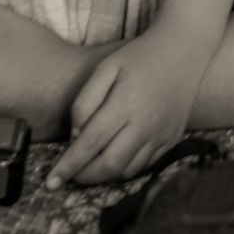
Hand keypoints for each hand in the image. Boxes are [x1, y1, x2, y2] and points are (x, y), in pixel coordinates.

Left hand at [47, 28, 202, 186]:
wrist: (183, 51)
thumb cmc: (139, 56)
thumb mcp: (106, 67)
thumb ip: (86, 101)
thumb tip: (75, 136)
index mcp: (125, 104)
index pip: (90, 144)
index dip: (68, 165)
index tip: (50, 182)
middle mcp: (145, 125)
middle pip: (109, 165)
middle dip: (84, 176)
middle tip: (69, 175)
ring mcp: (161, 135)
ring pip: (127, 171)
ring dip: (104, 176)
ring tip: (89, 168)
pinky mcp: (171, 140)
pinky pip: (145, 166)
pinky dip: (125, 169)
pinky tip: (114, 158)